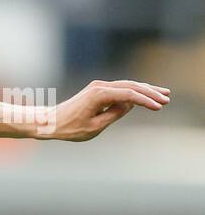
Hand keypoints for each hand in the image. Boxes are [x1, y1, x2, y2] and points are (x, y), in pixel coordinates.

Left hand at [48, 80, 169, 140]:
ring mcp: (98, 87)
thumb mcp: (94, 127)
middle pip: (131, 86)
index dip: (146, 100)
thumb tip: (130, 104)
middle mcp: (99, 87)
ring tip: (162, 95)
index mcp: (99, 95)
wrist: (48, 122)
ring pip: (127, 85)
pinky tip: (145, 95)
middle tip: (167, 98)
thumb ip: (114, 115)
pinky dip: (133, 92)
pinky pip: (120, 89)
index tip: (159, 107)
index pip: (129, 95)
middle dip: (150, 92)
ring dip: (145, 90)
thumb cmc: (69, 128)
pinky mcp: (97, 90)